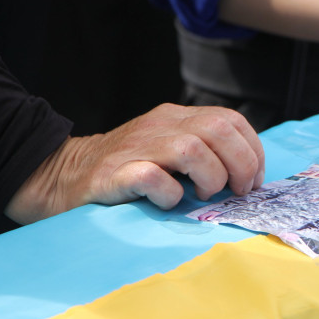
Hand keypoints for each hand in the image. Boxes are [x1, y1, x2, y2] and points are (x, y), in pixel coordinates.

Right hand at [5, 104, 264, 223]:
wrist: (66, 174)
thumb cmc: (129, 168)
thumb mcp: (169, 147)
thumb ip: (204, 149)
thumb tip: (248, 174)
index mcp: (178, 117)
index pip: (231, 119)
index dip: (252, 151)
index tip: (253, 180)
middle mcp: (160, 125)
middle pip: (218, 129)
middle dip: (240, 165)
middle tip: (235, 191)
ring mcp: (137, 147)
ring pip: (192, 149)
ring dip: (210, 178)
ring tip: (202, 195)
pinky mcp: (114, 174)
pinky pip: (152, 177)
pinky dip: (169, 194)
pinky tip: (169, 201)